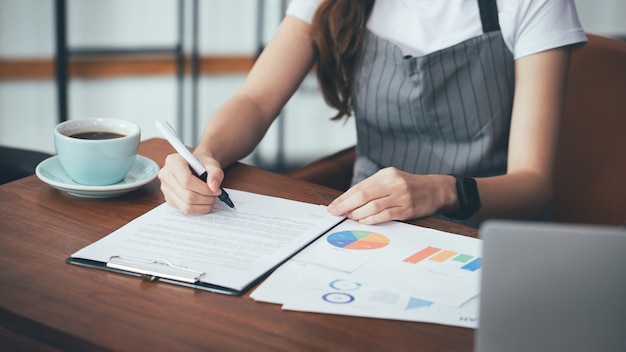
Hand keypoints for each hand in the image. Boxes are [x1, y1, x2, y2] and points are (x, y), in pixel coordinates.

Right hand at [158, 153, 224, 213]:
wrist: (196, 166)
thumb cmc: (202, 163)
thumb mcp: (212, 164)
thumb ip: (215, 173)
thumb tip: (214, 187)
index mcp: (173, 161)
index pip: (186, 180)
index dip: (203, 188)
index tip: (215, 189)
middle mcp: (165, 175)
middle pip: (187, 194)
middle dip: (206, 197)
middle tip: (216, 194)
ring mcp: (166, 189)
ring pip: (186, 205)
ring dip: (203, 204)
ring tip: (211, 197)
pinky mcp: (170, 199)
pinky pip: (185, 209)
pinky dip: (199, 208)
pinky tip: (204, 201)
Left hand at [327, 168, 454, 224]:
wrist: (436, 190)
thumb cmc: (408, 186)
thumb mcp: (391, 180)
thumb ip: (372, 188)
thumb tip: (348, 202)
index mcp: (386, 174)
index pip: (359, 187)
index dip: (344, 198)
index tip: (333, 207)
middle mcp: (393, 183)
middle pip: (363, 195)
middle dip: (346, 205)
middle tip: (335, 213)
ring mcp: (401, 196)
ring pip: (373, 205)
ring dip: (358, 213)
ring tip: (349, 218)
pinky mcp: (408, 209)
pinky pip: (386, 214)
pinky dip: (372, 219)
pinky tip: (364, 221)